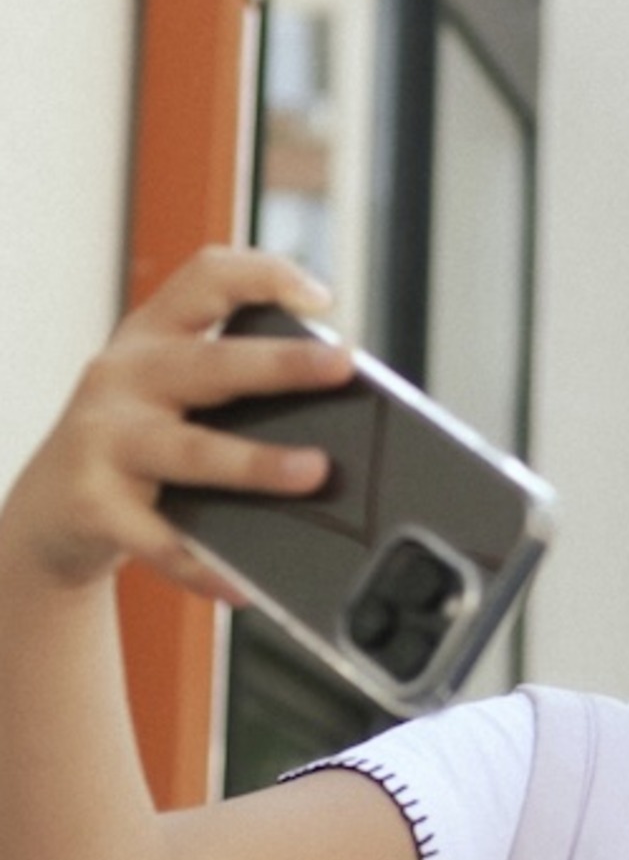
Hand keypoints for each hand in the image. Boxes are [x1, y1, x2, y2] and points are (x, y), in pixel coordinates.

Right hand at [0, 246, 353, 597]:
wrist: (53, 510)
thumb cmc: (138, 447)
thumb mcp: (173, 400)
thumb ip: (236, 395)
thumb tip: (345, 432)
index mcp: (154, 339)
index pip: (205, 279)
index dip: (262, 275)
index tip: (322, 296)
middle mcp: (125, 377)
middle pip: (211, 364)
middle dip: (280, 363)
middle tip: (342, 366)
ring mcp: (106, 440)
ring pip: (192, 450)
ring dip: (255, 462)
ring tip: (314, 472)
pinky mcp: (96, 504)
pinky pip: (161, 541)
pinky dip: (204, 567)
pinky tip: (244, 585)